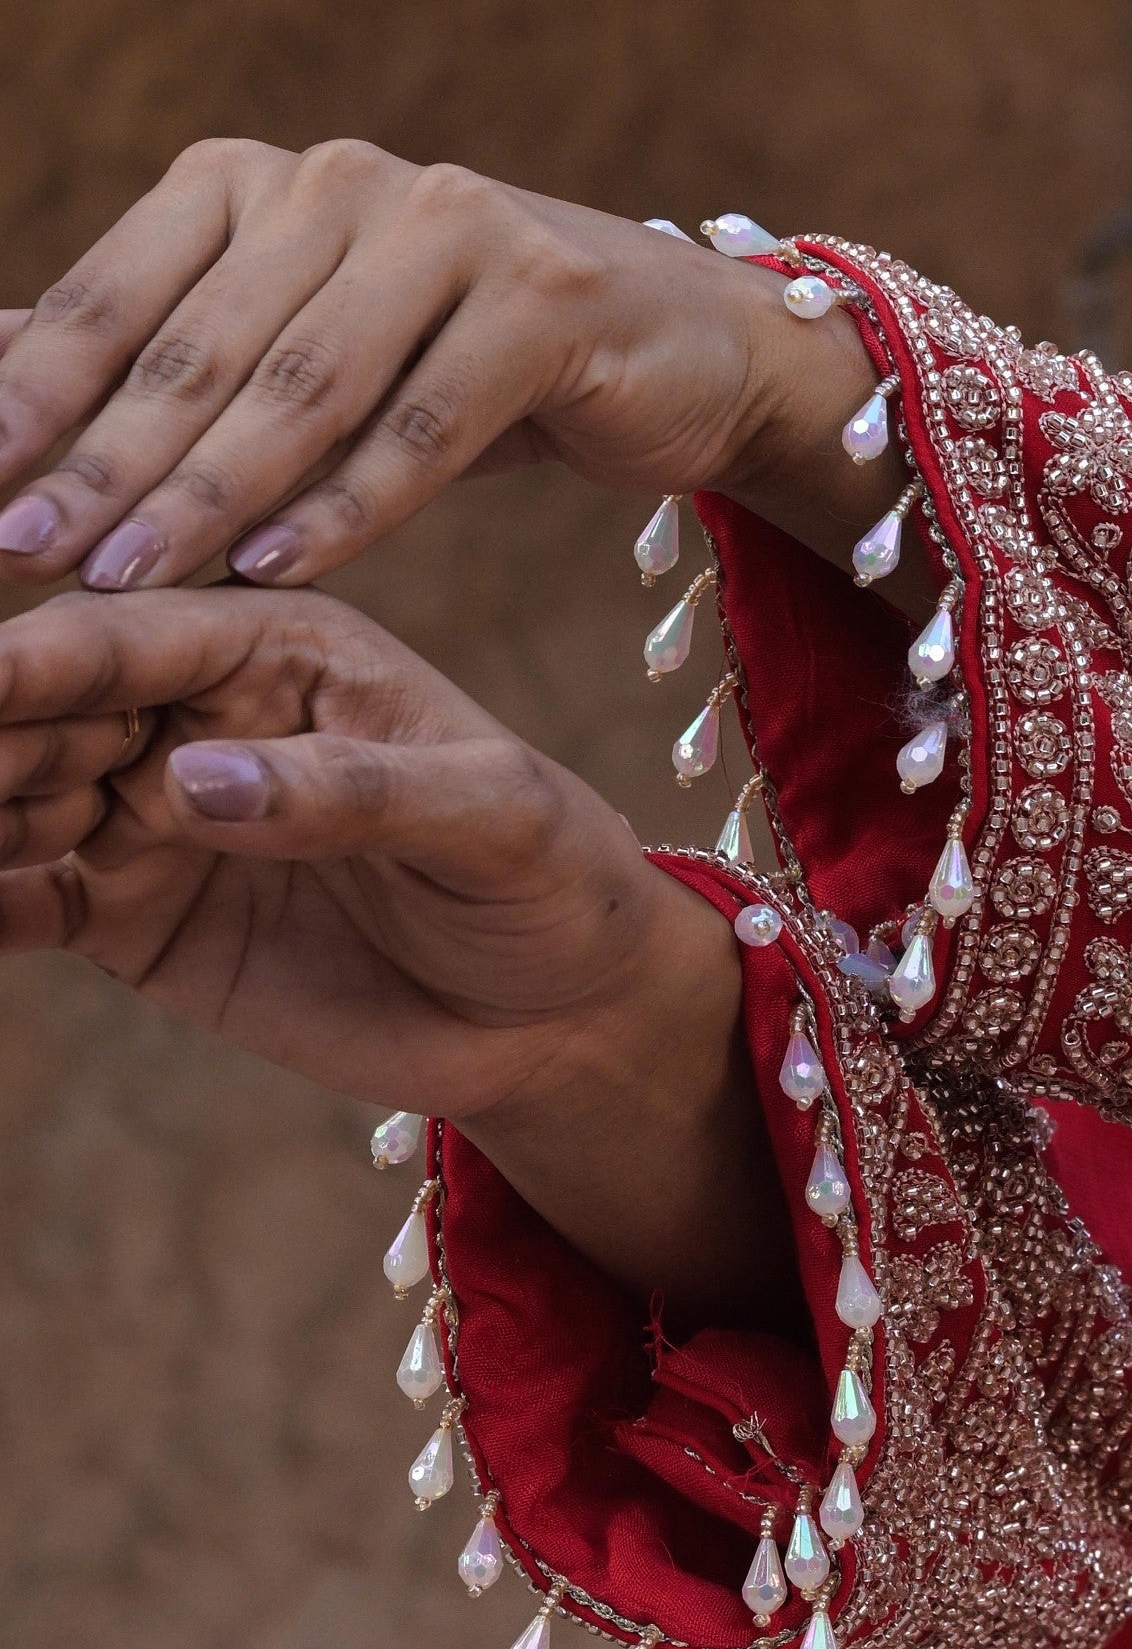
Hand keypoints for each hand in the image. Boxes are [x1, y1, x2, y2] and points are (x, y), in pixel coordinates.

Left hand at [0, 138, 895, 596]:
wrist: (673, 350)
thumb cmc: (456, 368)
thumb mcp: (297, 361)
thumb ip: (162, 371)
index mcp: (250, 183)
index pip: (115, 301)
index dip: (35, 403)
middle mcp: (339, 181)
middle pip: (198, 348)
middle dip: (100, 463)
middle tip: (21, 558)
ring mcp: (450, 226)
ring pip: (303, 386)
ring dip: (206, 494)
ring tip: (130, 580)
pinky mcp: (545, 297)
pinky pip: (426, 423)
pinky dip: (348, 505)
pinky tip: (276, 570)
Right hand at [0, 584, 799, 1324]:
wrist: (560, 1012)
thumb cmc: (549, 880)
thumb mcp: (490, 823)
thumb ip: (352, 794)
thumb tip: (194, 780)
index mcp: (277, 643)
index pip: (125, 636)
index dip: (29, 660)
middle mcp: (190, 709)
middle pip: (36, 707)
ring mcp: (146, 809)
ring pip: (5, 796)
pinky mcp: (128, 909)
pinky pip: (17, 895)